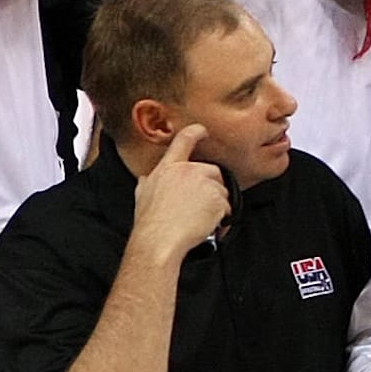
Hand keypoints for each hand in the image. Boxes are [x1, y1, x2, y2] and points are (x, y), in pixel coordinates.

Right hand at [132, 123, 231, 257]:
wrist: (159, 241)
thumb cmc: (150, 222)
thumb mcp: (142, 196)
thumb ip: (148, 183)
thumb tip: (146, 179)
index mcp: (169, 168)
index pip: (184, 141)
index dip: (196, 132)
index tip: (203, 130)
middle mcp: (188, 171)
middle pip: (213, 171)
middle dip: (211, 188)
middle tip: (199, 206)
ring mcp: (205, 184)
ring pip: (222, 191)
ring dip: (216, 205)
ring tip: (200, 219)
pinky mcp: (218, 198)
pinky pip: (228, 208)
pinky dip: (222, 219)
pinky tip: (208, 226)